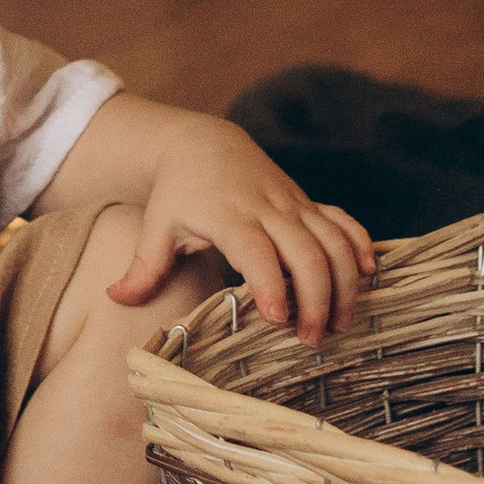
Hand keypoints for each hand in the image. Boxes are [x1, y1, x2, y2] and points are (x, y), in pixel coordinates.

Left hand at [104, 117, 373, 346]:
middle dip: (317, 298)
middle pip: (306, 252)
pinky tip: (369, 277)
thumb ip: (142, 266)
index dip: (272, 284)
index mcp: (228, 216)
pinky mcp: (309, 203)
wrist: (204, 144)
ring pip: (334, 240)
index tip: (279, 320)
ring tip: (340, 325)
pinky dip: (361, 246)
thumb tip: (115, 300)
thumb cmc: (178, 192)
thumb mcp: (156, 225)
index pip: (257, 251)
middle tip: (311, 340)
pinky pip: (344, 222)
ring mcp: (293, 204)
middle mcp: (267, 208)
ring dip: (345, 283)